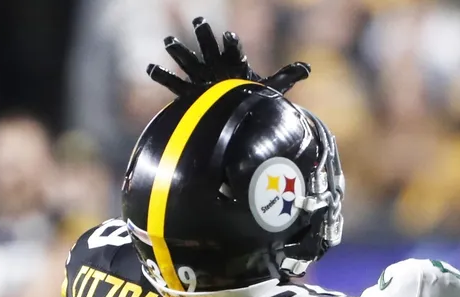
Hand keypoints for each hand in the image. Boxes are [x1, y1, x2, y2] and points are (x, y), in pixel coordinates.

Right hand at [146, 17, 309, 97]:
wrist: (234, 112)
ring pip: (187, 61)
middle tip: (200, 21)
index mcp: (234, 61)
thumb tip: (308, 68)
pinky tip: (151, 68)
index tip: (230, 37)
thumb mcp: (271, 87)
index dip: (232, 43)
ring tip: (169, 42)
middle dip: (204, 34)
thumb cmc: (250, 95)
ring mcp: (201, 77)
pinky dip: (161, 75)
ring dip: (179, 51)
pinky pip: (173, 83)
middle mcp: (216, 65)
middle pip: (208, 46)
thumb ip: (287, 76)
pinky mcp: (189, 92)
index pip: (234, 49)